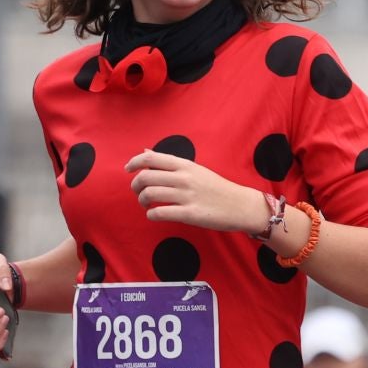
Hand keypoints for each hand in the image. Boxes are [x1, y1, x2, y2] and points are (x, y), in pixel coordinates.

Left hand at [126, 150, 261, 232]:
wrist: (240, 205)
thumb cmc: (216, 188)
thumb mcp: (194, 169)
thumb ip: (169, 162)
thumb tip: (145, 152)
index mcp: (185, 165)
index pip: (152, 158)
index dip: (134, 162)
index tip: (128, 170)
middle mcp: (184, 178)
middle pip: (146, 177)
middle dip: (135, 186)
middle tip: (138, 192)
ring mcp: (187, 196)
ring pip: (150, 194)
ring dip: (142, 201)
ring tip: (147, 204)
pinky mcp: (189, 214)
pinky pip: (160, 213)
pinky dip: (151, 214)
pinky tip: (154, 215)